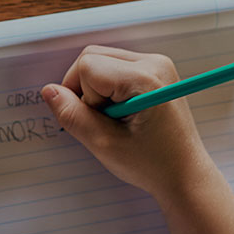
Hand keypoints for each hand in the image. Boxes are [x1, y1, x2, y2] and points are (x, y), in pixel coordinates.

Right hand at [43, 45, 222, 198]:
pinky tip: (123, 113)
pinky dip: (108, 89)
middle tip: (104, 122)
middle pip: (92, 57)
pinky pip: (115, 68)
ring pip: (101, 60)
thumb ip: (72, 115)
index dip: (81, 96)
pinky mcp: (156, 71)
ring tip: (115, 119)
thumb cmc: (152, 164)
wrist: (185, 175)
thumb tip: (49, 91)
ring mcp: (157, 64)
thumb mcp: (104, 145)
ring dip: (96, 89)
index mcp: (145, 79)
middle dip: (85, 89)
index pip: (87, 67)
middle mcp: (154, 62)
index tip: (99, 123)